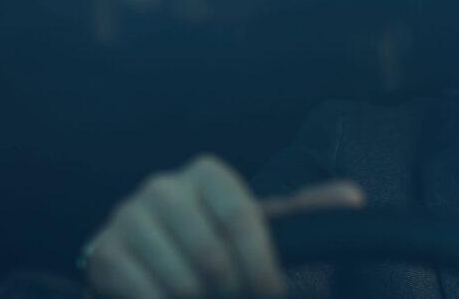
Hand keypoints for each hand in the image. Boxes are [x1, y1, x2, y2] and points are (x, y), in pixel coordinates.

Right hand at [83, 154, 363, 298]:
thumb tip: (355, 197)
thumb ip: (304, 212)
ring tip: (205, 296)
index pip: (243, 217)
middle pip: (212, 254)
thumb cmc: (212, 239)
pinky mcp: (103, 251)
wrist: (144, 257)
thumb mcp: (257, 223)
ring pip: (181, 278)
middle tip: (234, 295)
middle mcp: (163, 185)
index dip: (262, 262)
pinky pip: (146, 293)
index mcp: (207, 173)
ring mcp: (127, 216)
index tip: (272, 290)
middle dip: (231, 288)